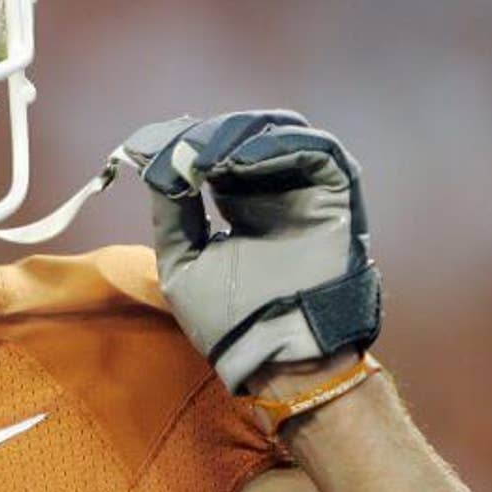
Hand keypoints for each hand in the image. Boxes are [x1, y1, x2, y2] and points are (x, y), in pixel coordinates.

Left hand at [125, 111, 380, 393]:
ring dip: (241, 135)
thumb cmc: (229, 321)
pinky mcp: (337, 197)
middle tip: (183, 148)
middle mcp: (276, 193)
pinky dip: (278, 144)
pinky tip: (240, 158)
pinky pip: (317, 153)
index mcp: (242, 207)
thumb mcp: (182, 262)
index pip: (217, 156)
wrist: (277, 355)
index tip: (155, 147)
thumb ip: (171, 212)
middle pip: (247, 138)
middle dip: (212, 136)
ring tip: (208, 154)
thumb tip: (159, 163)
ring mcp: (307, 192)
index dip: (188, 145)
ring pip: (281, 135)